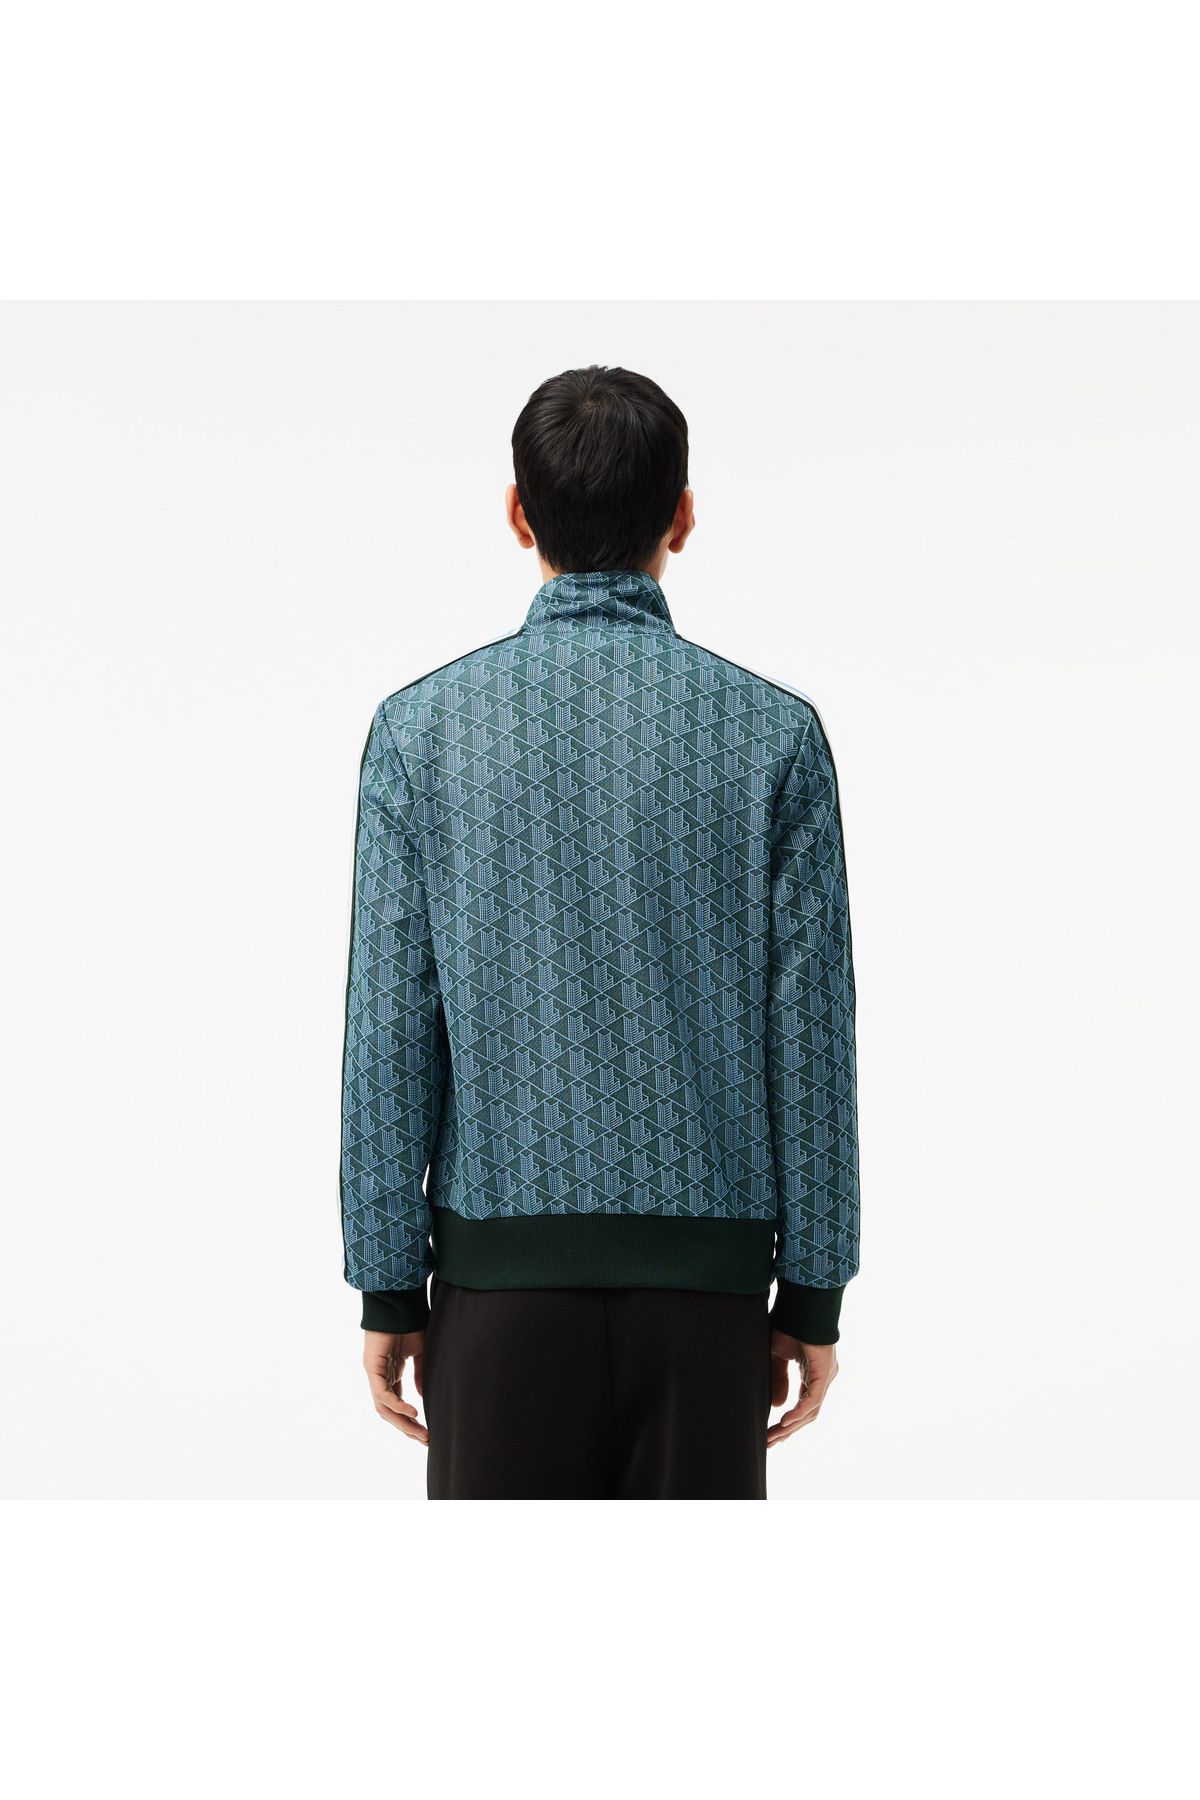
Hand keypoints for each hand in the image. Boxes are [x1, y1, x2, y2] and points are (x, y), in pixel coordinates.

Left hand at [363, 1330, 427, 1444]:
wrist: (399, 1302)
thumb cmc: (410, 1322)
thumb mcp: (420, 1352)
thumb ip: (420, 1374)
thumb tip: (422, 1395)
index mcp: (391, 1373)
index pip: (397, 1404)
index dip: (410, 1420)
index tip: (427, 1433)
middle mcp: (381, 1377)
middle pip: (391, 1412)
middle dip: (408, 1428)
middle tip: (426, 1440)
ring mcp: (375, 1374)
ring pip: (385, 1408)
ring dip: (402, 1423)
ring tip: (420, 1433)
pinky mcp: (372, 1368)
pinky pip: (383, 1394)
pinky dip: (397, 1405)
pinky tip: (413, 1412)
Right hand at [768, 1328, 838, 1446]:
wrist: (801, 1304)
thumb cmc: (789, 1324)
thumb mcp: (776, 1355)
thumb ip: (777, 1379)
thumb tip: (778, 1407)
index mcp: (812, 1374)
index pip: (802, 1406)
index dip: (787, 1422)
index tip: (771, 1435)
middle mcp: (821, 1379)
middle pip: (806, 1414)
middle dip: (786, 1430)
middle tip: (769, 1443)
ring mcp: (825, 1377)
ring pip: (810, 1411)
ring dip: (791, 1426)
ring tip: (773, 1437)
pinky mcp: (824, 1373)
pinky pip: (813, 1400)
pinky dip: (799, 1412)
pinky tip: (785, 1422)